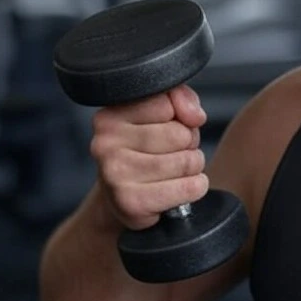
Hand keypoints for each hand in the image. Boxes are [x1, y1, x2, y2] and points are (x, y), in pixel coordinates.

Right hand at [90, 84, 208, 230]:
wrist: (126, 200)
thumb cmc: (148, 151)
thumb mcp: (163, 115)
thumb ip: (180, 98)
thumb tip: (195, 116)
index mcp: (109, 117)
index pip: (167, 105)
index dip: (179, 118)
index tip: (165, 129)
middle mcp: (105, 144)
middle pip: (180, 135)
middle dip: (188, 145)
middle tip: (172, 154)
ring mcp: (115, 174)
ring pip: (187, 162)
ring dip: (193, 167)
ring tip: (174, 171)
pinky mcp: (132, 202)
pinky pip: (189, 188)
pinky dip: (195, 187)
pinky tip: (179, 187)